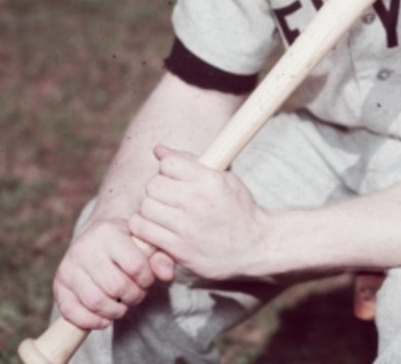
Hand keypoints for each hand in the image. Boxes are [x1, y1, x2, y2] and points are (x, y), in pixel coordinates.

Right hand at [53, 216, 163, 329]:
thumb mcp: (146, 241)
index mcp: (110, 231)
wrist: (97, 234)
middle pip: (116, 286)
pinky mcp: (59, 283)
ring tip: (123, 306)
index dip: (147, 279)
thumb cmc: (127, 240)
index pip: (135, 265)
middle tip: (137, 294)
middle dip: (133, 296)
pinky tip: (104, 319)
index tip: (148, 280)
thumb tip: (167, 275)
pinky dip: (90, 321)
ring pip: (95, 301)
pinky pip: (71, 311)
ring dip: (115, 311)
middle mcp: (86, 247)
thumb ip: (161, 257)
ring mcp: (69, 265)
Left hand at [129, 145, 267, 280]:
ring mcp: (187, 226)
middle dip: (158, 188)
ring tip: (163, 213)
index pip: (169, 163)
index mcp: (210, 180)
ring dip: (151, 209)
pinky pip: (144, 231)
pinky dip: (146, 228)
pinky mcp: (179, 249)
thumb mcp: (224, 179)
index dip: (168, 168)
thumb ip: (190, 162)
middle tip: (168, 196)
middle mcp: (197, 201)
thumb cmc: (240, 210)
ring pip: (146, 207)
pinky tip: (158, 228)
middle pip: (153, 185)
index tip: (174, 176)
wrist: (256, 247)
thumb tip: (159, 150)